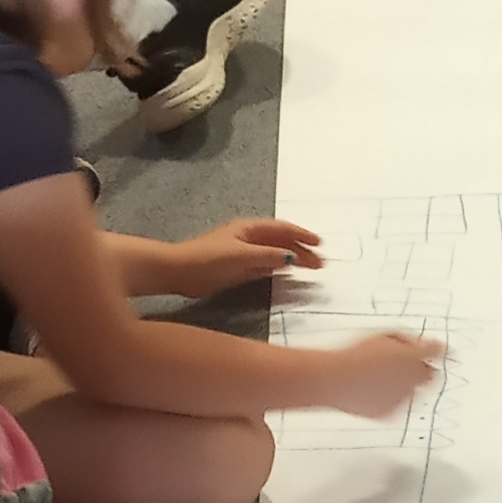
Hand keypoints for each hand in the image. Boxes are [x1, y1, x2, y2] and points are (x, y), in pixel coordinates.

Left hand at [171, 215, 324, 295]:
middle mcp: (248, 238)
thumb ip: (268, 256)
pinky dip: (279, 268)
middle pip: (281, 242)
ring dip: (293, 259)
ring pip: (275, 254)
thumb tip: (292, 258)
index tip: (320, 243)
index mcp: (249, 229)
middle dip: (302, 250)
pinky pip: (265, 266)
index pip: (282, 229)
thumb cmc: (208, 258)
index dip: (302, 235)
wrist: (180, 271)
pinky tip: (288, 273)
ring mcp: (243, 253)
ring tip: (311, 268)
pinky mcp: (238, 269)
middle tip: (321, 262)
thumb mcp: (242, 255)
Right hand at [324, 327, 441, 419]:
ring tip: (380, 378)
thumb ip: (405, 341)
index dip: (439, 350)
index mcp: (414, 356)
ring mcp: (403, 398)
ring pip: (414, 392)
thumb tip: (415, 347)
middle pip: (433, 376)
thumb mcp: (382, 337)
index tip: (439, 350)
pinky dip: (390, 399)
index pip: (438, 351)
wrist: (335, 380)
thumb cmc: (353, 355)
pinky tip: (371, 391)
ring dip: (406, 385)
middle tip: (410, 367)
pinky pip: (397, 405)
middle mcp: (413, 378)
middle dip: (425, 371)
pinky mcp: (391, 413)